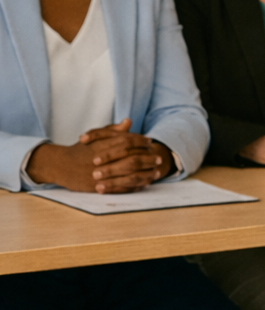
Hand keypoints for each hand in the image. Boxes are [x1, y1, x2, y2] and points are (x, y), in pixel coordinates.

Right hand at [26, 118, 172, 192]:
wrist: (60, 166)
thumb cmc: (80, 150)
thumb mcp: (94, 137)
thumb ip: (113, 130)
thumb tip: (129, 121)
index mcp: (100, 146)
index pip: (126, 141)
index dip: (140, 141)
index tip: (149, 142)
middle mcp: (101, 160)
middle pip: (130, 158)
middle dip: (147, 158)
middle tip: (158, 158)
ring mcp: (99, 175)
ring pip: (127, 175)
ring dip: (145, 174)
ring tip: (156, 172)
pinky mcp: (98, 187)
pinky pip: (121, 187)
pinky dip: (134, 185)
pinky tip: (144, 183)